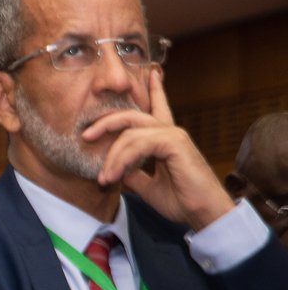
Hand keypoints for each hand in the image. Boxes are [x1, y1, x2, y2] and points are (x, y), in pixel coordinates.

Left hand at [81, 69, 233, 230]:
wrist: (203, 215)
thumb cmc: (180, 201)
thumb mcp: (146, 186)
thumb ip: (131, 173)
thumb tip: (112, 169)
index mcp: (165, 139)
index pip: (157, 108)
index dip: (154, 90)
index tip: (151, 74)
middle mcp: (170, 132)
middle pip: (130, 116)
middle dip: (106, 123)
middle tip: (85, 135)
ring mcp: (173, 134)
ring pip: (130, 134)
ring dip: (112, 157)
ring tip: (104, 179)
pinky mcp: (175, 143)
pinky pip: (139, 144)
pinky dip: (122, 160)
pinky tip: (115, 176)